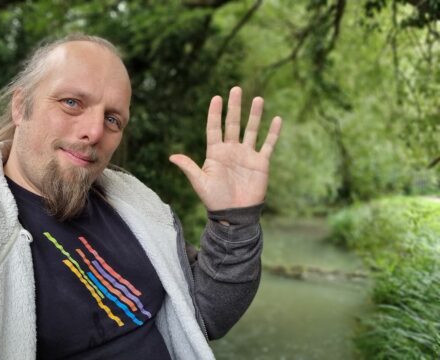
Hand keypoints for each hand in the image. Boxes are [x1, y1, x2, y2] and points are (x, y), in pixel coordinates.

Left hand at [169, 86, 281, 210]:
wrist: (234, 214)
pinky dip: (272, 133)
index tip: (216, 98)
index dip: (215, 113)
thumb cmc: (214, 199)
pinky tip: (276, 119)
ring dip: (255, 115)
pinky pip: (268, 144)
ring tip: (258, 99)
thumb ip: (189, 167)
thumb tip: (172, 156)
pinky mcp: (260, 162)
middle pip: (233, 124)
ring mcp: (246, 155)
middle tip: (236, 89)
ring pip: (252, 130)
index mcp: (215, 153)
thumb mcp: (200, 182)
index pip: (214, 128)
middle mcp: (231, 150)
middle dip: (235, 107)